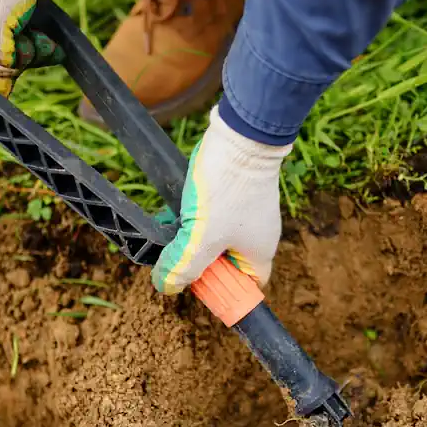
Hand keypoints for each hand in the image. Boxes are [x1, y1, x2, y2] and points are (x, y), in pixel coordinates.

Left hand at [152, 106, 291, 294]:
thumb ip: (184, 266)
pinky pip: (211, 216)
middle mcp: (257, 235)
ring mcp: (246, 213)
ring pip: (213, 238)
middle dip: (198, 261)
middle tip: (176, 256)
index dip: (222, 290)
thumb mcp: (202, 236)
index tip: (197, 283)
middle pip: (225, 262)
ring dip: (190, 238)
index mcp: (259, 253)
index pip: (246, 286)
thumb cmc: (229, 189)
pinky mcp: (234, 193)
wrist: (240, 136)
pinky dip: (192, 218)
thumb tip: (167, 286)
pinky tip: (173, 212)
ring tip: (170, 231)